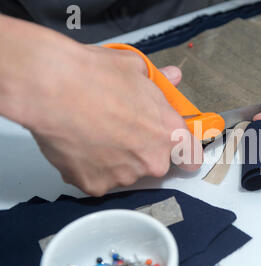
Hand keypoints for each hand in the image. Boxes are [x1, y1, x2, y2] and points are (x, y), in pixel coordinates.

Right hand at [0, 16, 201, 195]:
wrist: (54, 88)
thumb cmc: (95, 76)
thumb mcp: (136, 69)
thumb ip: (160, 82)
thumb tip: (172, 77)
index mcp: (169, 133)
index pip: (191, 157)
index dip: (183, 154)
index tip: (177, 152)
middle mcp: (152, 160)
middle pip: (153, 164)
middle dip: (141, 151)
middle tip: (119, 130)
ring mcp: (124, 176)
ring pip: (124, 172)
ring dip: (113, 159)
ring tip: (93, 134)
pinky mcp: (95, 186)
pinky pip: (97, 180)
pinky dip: (89, 168)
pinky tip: (79, 146)